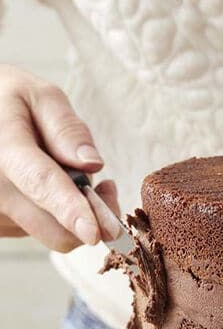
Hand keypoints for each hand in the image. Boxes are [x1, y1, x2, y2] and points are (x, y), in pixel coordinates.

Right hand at [0, 65, 118, 251]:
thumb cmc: (10, 102)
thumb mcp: (39, 96)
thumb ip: (66, 129)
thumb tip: (93, 163)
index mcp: (3, 148)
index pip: (40, 183)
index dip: (70, 210)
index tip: (93, 233)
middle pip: (52, 227)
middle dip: (91, 217)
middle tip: (106, 188)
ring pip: (50, 231)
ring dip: (71, 212)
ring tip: (66, 174)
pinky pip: (38, 230)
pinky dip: (54, 215)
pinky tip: (47, 187)